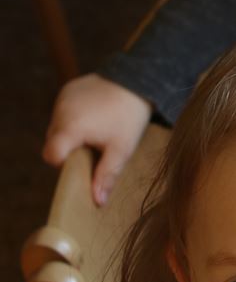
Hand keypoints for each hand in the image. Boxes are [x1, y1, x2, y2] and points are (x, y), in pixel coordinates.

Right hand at [44, 75, 151, 205]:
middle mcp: (61, 111)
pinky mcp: (67, 89)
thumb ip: (107, 175)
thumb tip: (97, 202)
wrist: (138, 80)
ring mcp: (62, 98)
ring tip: (96, 129)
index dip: (63, 163)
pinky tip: (93, 115)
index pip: (51, 155)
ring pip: (57, 127)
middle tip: (94, 147)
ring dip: (70, 133)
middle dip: (69, 149)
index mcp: (71, 128)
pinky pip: (62, 111)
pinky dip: (72, 117)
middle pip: (53, 142)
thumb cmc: (130, 117)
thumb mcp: (122, 149)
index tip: (82, 161)